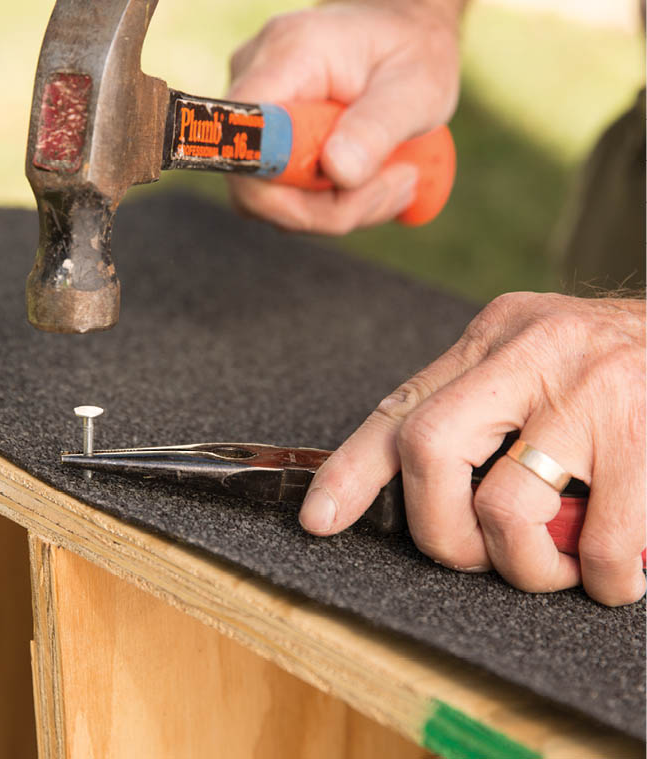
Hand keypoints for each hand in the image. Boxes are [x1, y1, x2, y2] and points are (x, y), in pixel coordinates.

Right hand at [226, 0, 462, 233]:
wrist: (405, 37)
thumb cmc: (413, 52)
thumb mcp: (417, 86)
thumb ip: (377, 128)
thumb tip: (338, 171)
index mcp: (289, 55)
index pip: (244, 130)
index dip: (279, 178)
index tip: (342, 187)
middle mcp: (253, 80)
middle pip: (254, 182)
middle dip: (326, 208)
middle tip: (397, 186)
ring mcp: (251, 115)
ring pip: (269, 199)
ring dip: (335, 209)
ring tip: (395, 180)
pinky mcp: (261, 143)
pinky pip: (280, 196)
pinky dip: (326, 204)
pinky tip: (368, 182)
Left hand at [300, 293, 645, 605]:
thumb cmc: (624, 375)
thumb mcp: (540, 365)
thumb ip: (483, 410)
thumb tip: (421, 485)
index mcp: (496, 336)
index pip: (401, 406)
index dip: (350, 471)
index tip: (319, 521)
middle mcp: (534, 349)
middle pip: (429, 448)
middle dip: (441, 531)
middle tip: (475, 556)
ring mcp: (592, 387)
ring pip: (504, 507)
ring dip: (527, 564)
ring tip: (559, 562)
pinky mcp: (645, 430)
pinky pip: (599, 542)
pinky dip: (604, 576)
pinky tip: (618, 569)